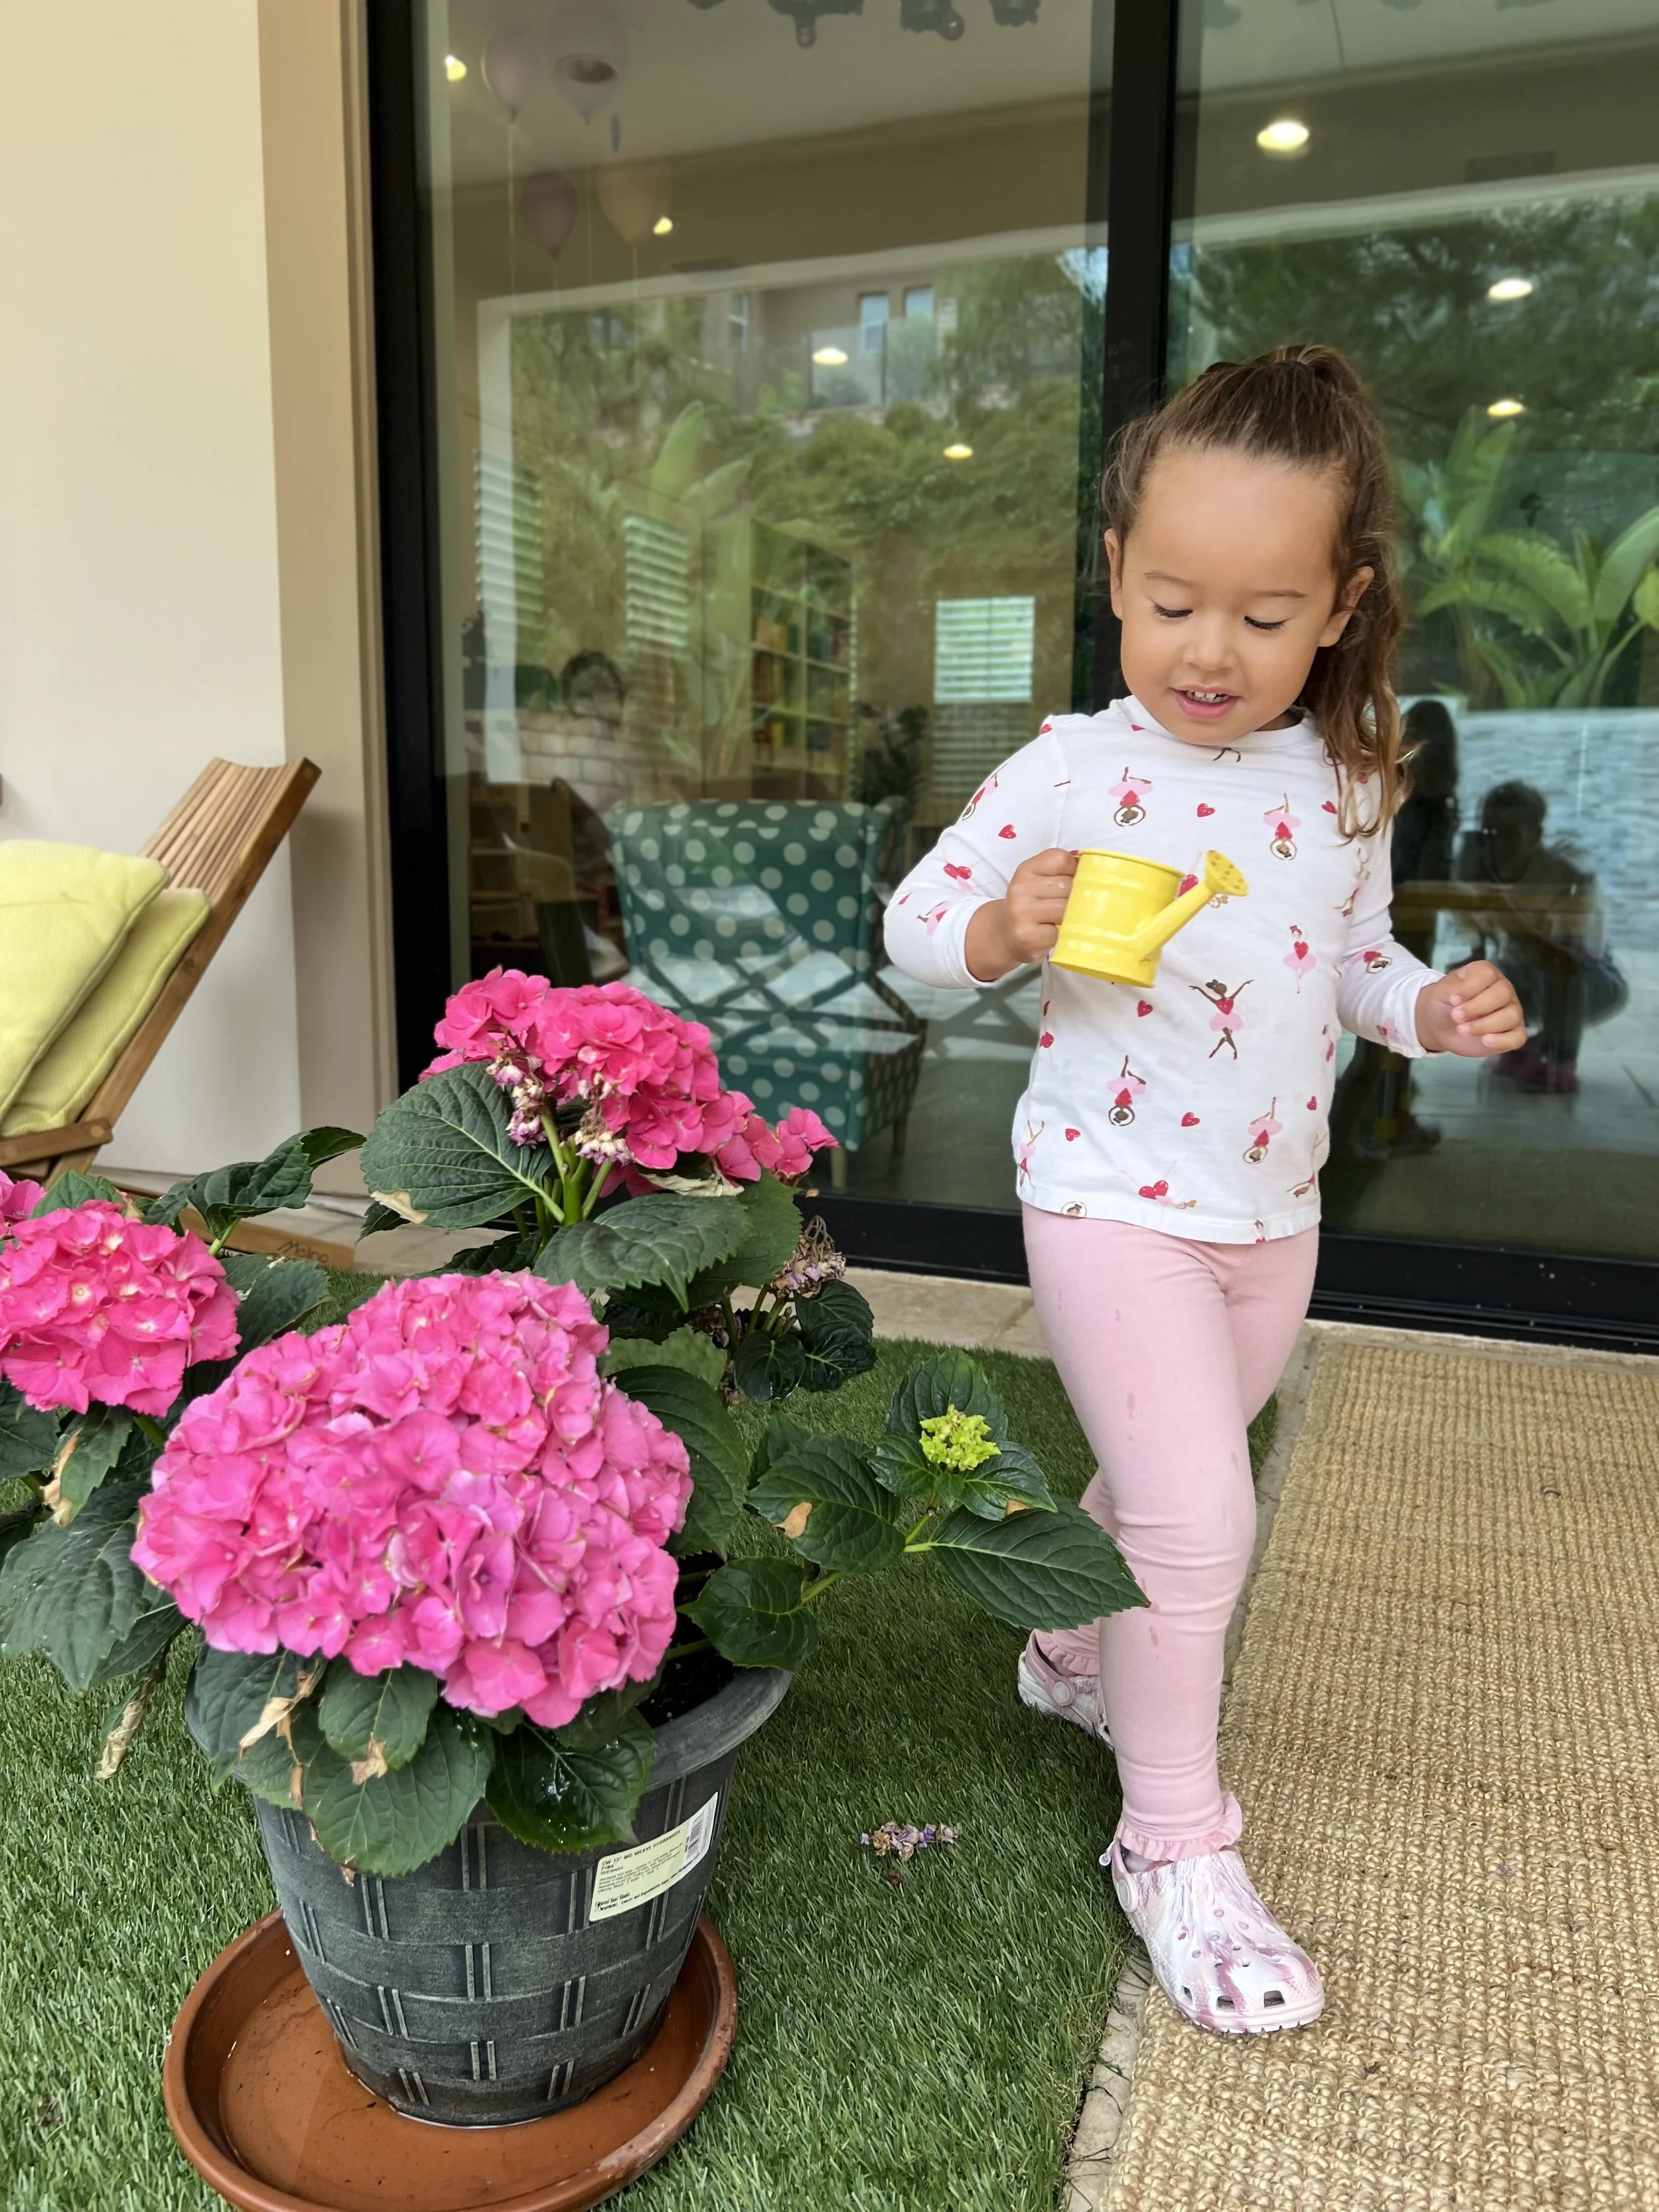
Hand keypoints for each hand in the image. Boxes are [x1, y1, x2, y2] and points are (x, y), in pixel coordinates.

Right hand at [965, 848, 1077, 979]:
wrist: (1006, 935)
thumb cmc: (1032, 906)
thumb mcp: (1039, 882)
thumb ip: (1062, 872)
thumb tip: (1094, 874)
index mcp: (1026, 869)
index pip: (1061, 858)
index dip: (1073, 871)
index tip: (1070, 883)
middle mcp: (1021, 888)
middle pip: (1068, 885)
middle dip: (1075, 897)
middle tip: (1067, 906)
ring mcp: (1022, 912)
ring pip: (1066, 908)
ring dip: (1071, 916)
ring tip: (1062, 920)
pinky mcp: (1027, 935)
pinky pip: (1060, 931)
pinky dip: (1063, 934)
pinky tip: (1054, 933)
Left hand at [1414, 961, 1526, 1056]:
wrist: (1440, 1026)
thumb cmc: (1443, 1003)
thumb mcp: (1439, 991)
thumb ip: (1451, 988)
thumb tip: (1461, 995)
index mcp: (1485, 974)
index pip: (1488, 974)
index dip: (1471, 987)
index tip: (1453, 1000)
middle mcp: (1503, 989)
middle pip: (1503, 994)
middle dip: (1477, 1007)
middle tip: (1455, 1016)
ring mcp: (1511, 1011)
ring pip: (1511, 1016)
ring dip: (1485, 1025)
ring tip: (1462, 1030)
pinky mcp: (1512, 1033)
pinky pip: (1518, 1037)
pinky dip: (1503, 1040)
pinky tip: (1485, 1041)